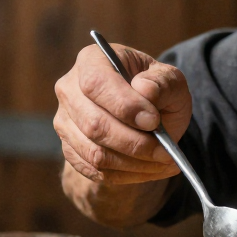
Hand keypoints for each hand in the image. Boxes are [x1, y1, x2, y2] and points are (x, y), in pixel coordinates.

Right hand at [53, 42, 194, 226]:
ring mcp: (65, 122)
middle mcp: (69, 90)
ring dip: (134, 163)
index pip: (96, 83)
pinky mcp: (70, 149)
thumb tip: (145, 90)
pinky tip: (151, 169)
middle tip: (166, 151)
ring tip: (164, 161)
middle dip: (134, 142)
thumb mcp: (170, 81)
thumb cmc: (156, 92)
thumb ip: (163, 82)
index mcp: (92, 60)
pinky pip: (96, 171)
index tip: (153, 121)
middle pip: (94, 124)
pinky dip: (128, 175)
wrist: (141, 118)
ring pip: (95, 153)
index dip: (124, 106)